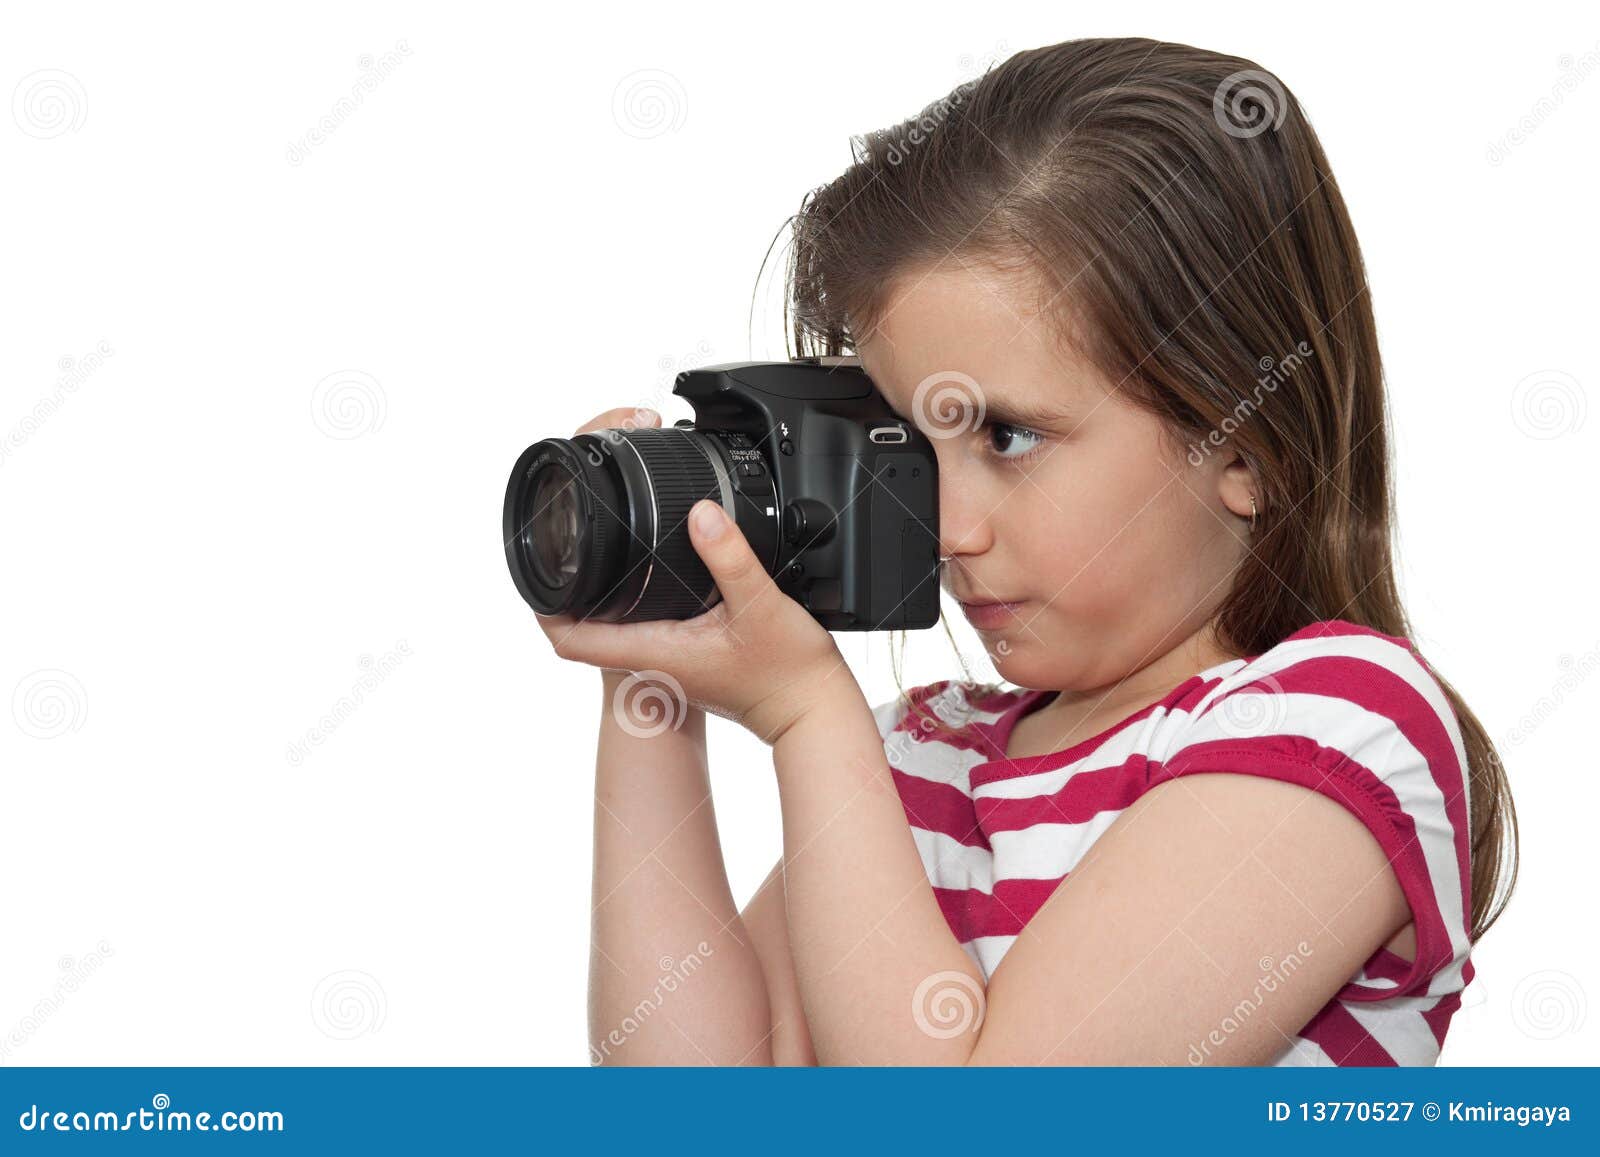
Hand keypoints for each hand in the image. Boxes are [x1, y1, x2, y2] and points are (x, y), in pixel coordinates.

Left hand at [535, 408, 853, 743]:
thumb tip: (700, 513)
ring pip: (612, 628)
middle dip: (566, 590)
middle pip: (584, 630)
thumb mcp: (761, 606)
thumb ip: (730, 557)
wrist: (813, 709)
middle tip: (565, 543)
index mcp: (656, 652)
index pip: (572, 640)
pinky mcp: (688, 656)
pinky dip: (632, 600)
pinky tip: (651, 575)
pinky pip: (642, 627)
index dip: (545, 609)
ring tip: (594, 551)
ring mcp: (669, 662)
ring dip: (597, 595)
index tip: (539, 573)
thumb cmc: (788, 673)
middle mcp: (654, 660)